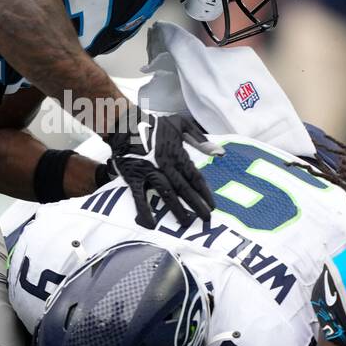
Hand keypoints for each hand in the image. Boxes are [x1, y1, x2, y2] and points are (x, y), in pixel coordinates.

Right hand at [105, 110, 217, 228]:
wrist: (125, 122)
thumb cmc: (154, 123)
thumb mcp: (180, 124)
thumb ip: (199, 139)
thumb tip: (220, 152)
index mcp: (177, 154)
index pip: (195, 177)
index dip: (204, 193)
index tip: (212, 205)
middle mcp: (166, 165)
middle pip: (184, 188)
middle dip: (196, 205)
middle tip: (206, 219)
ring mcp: (149, 171)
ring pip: (166, 193)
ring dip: (177, 209)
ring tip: (186, 223)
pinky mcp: (134, 177)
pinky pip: (139, 196)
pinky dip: (144, 210)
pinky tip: (151, 223)